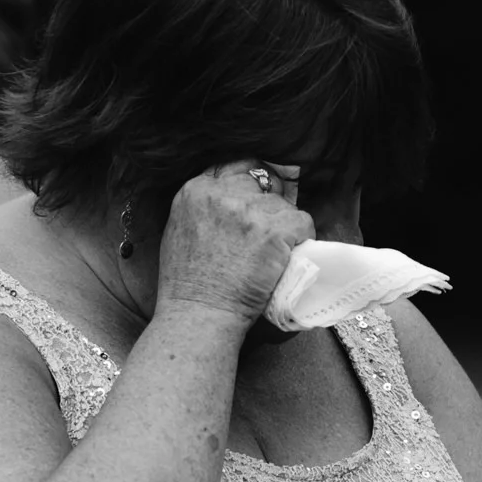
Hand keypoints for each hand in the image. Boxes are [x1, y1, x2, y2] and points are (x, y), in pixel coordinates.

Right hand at [153, 160, 314, 326]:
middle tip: (267, 231)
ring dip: (283, 225)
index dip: (249, 184)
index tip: (256, 201)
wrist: (198, 314)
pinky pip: (302, 222)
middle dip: (267, 202)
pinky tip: (288, 256)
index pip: (233, 167)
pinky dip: (301, 238)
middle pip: (261, 181)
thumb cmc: (186, 285)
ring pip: (282, 204)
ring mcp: (250, 210)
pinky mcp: (274, 229)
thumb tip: (229, 201)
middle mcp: (222, 193)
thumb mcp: (179, 231)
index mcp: (195, 190)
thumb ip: (202, 209)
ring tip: (271, 254)